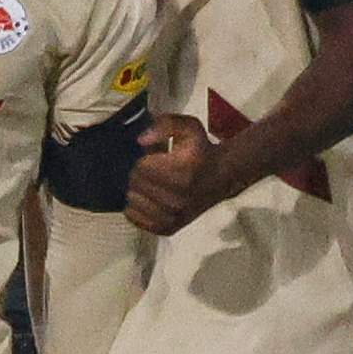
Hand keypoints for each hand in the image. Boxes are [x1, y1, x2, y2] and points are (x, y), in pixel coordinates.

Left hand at [121, 115, 223, 234]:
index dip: (143, 159)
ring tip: (152, 184)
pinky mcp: (168, 228)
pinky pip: (136, 219)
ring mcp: (173, 216)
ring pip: (133, 202)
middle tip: (153, 170)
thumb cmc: (200, 152)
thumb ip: (165, 125)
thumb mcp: (188, 127)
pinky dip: (136, 208)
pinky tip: (147, 199)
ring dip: (137, 191)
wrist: (220, 176)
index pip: (141, 167)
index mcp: (183, 171)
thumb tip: (141, 140)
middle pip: (135, 185)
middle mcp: (179, 198)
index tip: (154, 157)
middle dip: (138, 174)